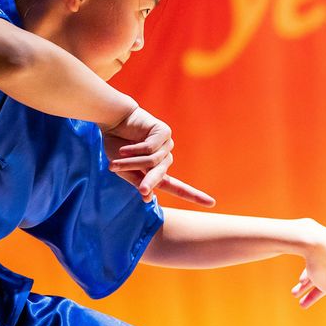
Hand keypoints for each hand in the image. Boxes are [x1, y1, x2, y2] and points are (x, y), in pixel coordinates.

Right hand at [101, 107, 215, 206]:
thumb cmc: (117, 146)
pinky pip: (150, 148)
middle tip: (142, 191)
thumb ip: (137, 182)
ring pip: (153, 162)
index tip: (212, 203)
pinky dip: (135, 151)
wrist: (114, 122)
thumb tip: (148, 198)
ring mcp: (166, 145)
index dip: (194, 195)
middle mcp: (164, 158)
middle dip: (150, 183)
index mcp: (157, 171)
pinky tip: (124, 149)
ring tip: (113, 164)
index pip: (177, 187)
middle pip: (162, 177)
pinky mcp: (164, 132)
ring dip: (132, 164)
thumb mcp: (123, 169)